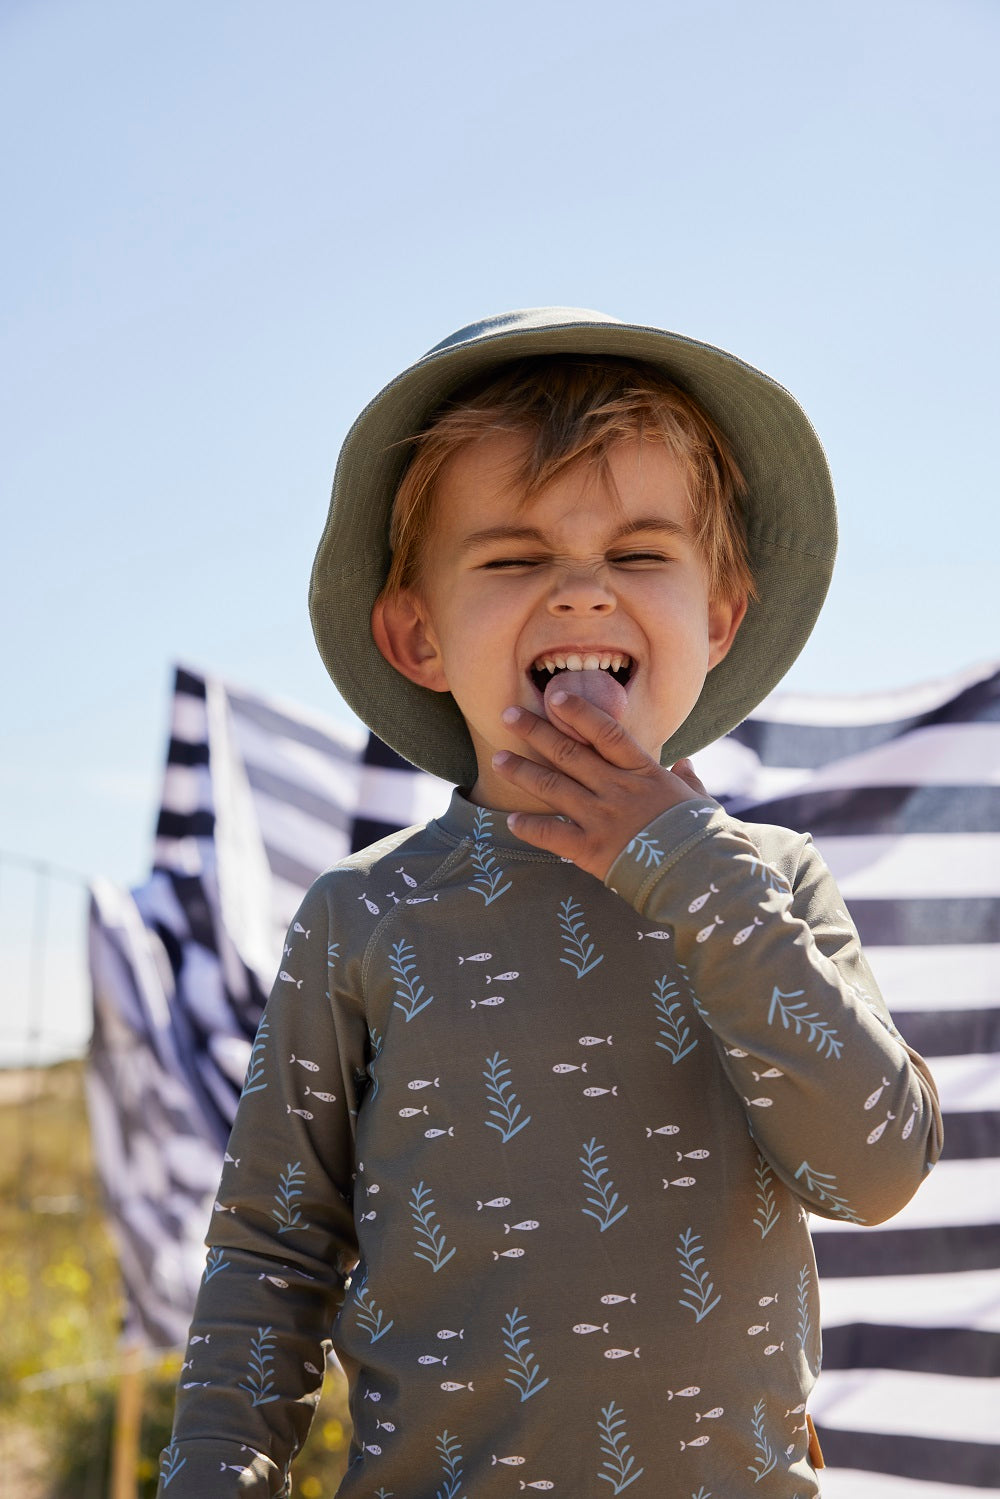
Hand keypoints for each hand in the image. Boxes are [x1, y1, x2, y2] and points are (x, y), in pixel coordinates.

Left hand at [491, 689, 711, 880]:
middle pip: (568, 752)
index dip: (579, 711)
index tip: (555, 696)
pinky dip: (529, 827)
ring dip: (522, 772)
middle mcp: (617, 788)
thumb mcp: (698, 801)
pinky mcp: (590, 849)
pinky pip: (551, 834)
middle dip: (535, 732)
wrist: (699, 875)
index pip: (606, 732)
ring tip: (497, 759)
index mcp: (643, 772)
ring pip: (553, 786)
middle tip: (507, 716)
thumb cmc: (703, 837)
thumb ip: (687, 781)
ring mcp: (601, 817)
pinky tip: (511, 820)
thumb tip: (685, 764)